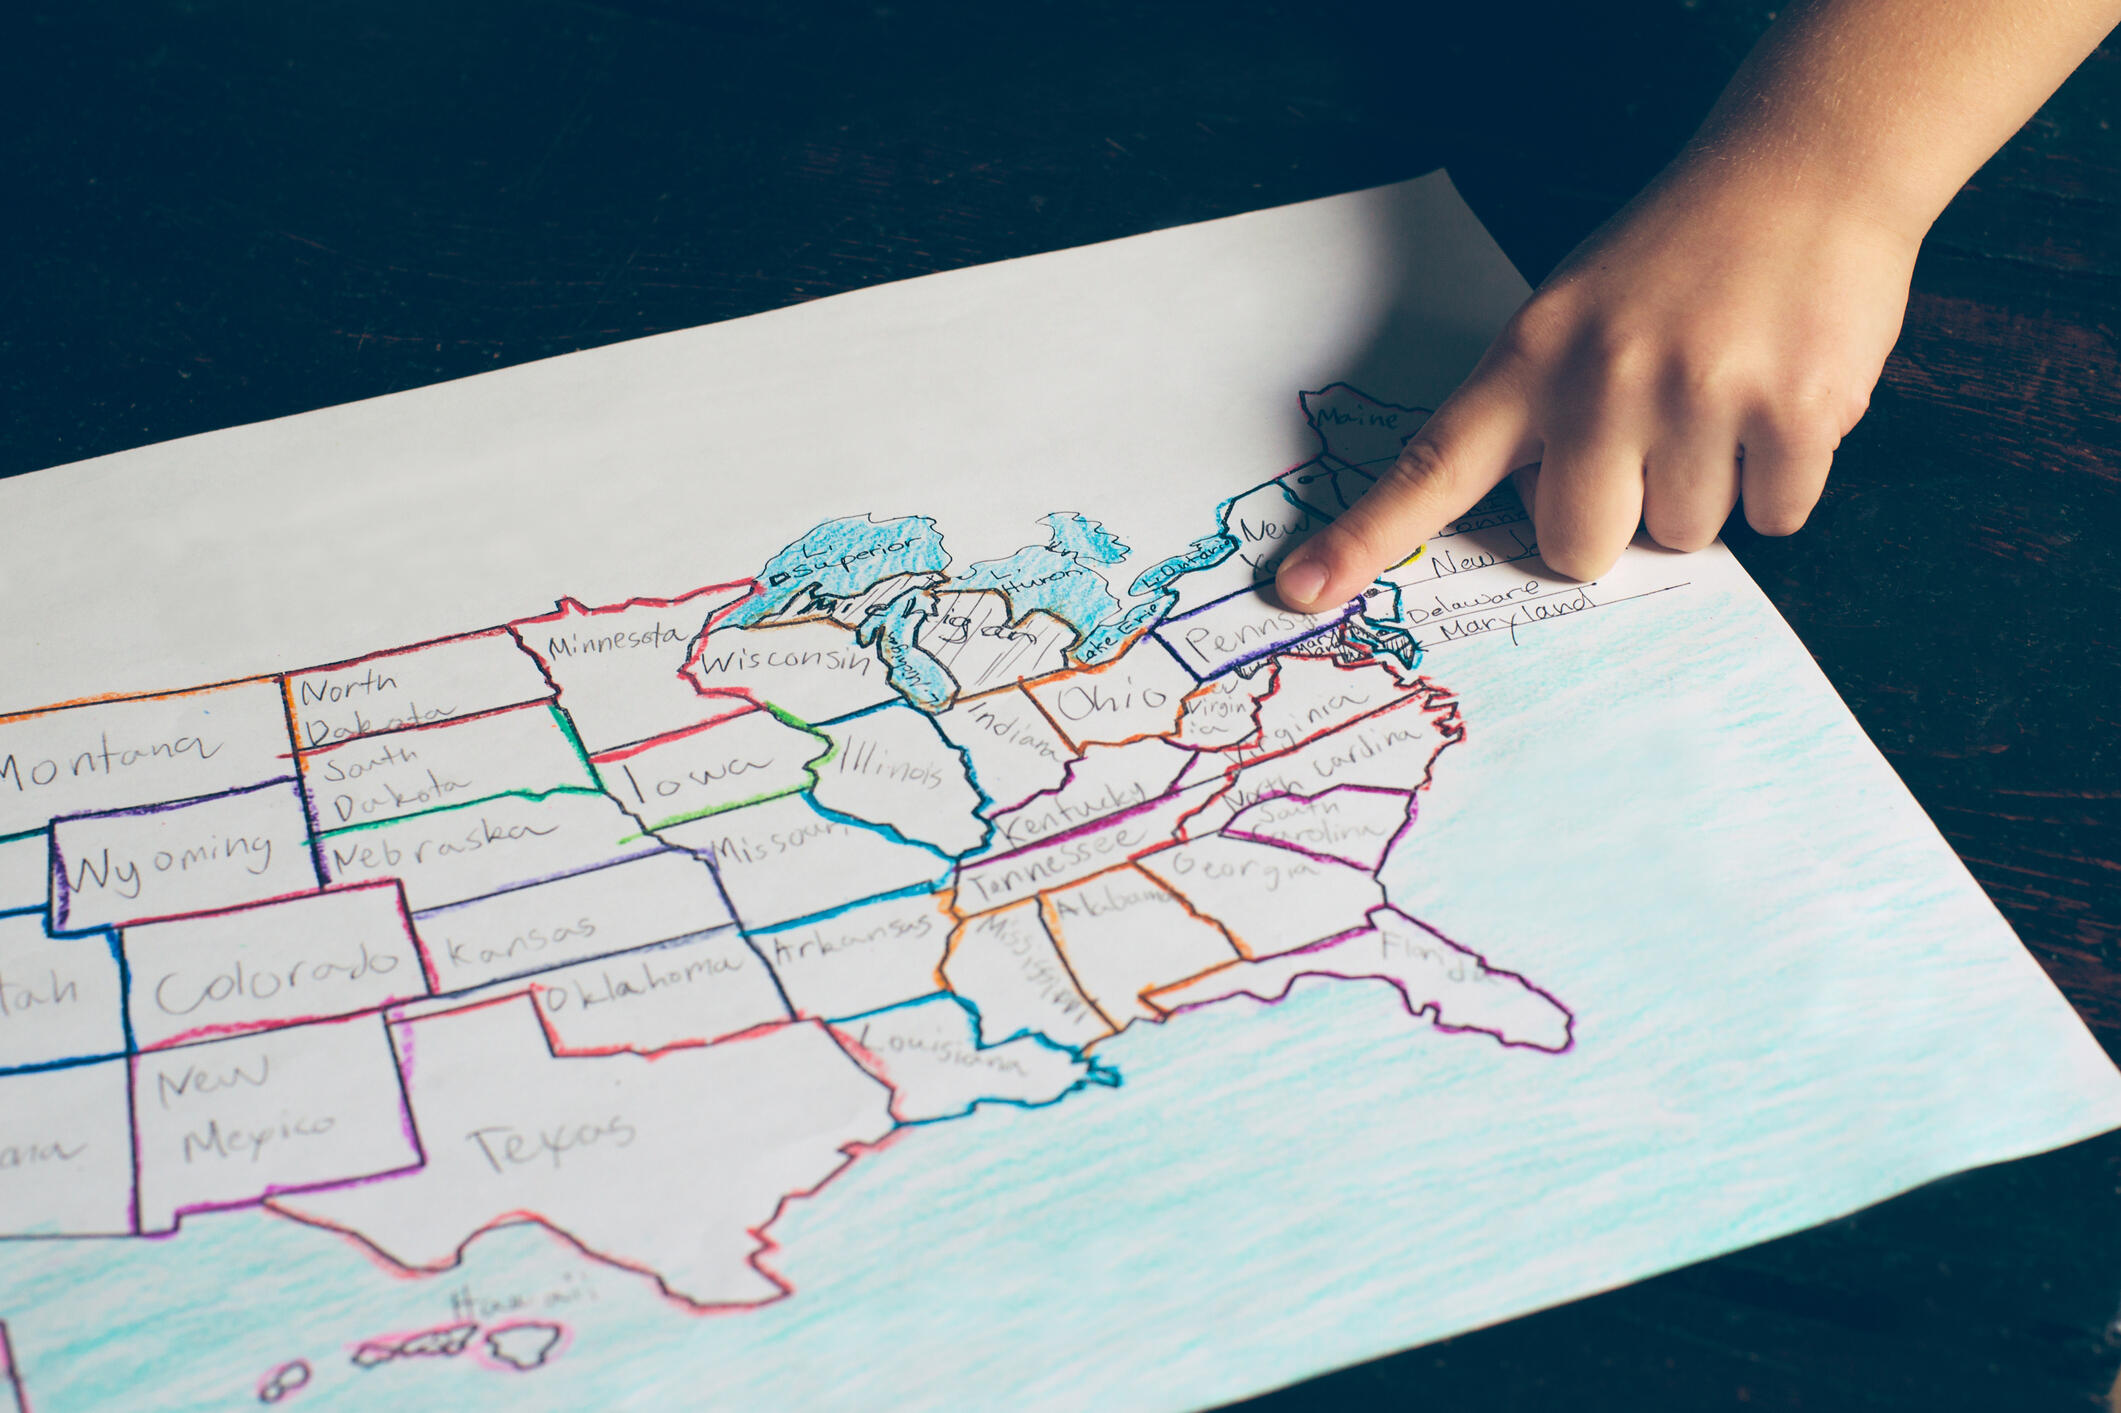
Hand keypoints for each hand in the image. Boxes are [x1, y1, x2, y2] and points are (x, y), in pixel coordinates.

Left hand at [1275, 161, 1920, 606]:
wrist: (1807, 166)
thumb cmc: (1677, 255)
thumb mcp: (1573, 313)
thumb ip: (1539, 414)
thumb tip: (1541, 526)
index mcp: (1532, 358)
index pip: (1433, 466)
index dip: (1365, 537)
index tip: (1300, 590)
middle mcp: (1603, 379)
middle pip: (1577, 547)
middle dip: (1616, 522)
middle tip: (1649, 444)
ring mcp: (1701, 395)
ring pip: (1686, 535)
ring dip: (1708, 489)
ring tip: (1724, 396)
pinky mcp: (1797, 411)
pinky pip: (1775, 516)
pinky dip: (1781, 478)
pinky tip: (1781, 399)